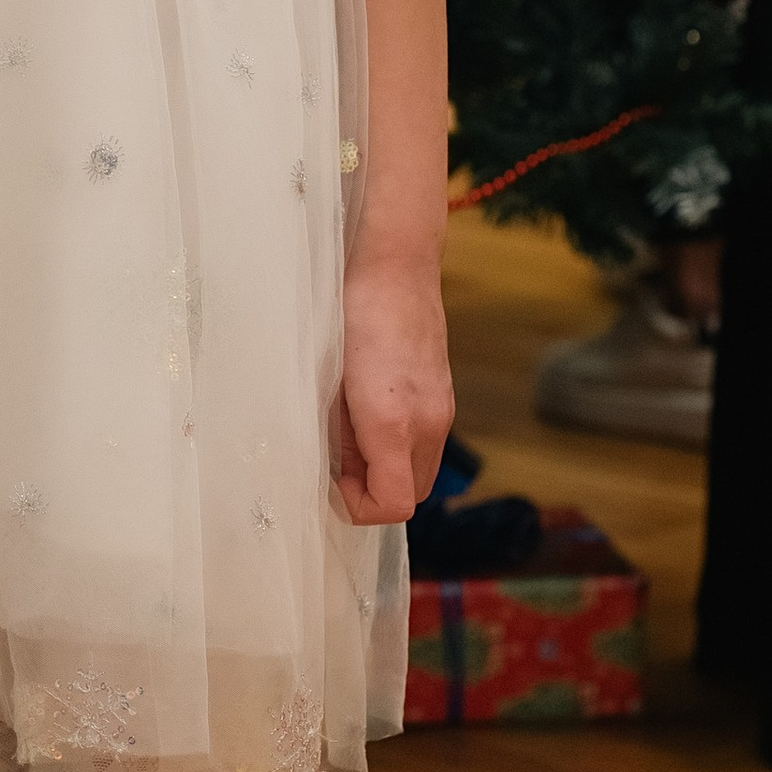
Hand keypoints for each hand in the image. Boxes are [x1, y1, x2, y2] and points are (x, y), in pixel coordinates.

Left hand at [332, 255, 451, 527]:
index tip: (329, 482)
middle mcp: (429, 424)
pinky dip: (399, 445)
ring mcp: (443, 410)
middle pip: (411, 496)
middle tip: (335, 461)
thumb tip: (331, 469)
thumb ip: (334, 432)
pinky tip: (369, 413)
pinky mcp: (445, 396)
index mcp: (394, 423)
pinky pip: (425, 444)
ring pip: (420, 472)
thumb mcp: (326, 380)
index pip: (393, 506)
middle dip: (372, 491)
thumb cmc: (349, 313)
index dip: (356, 506)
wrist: (394, 265)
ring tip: (350, 434)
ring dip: (386, 469)